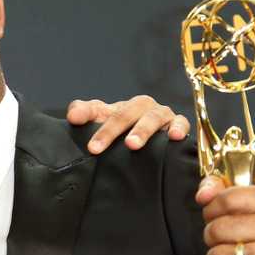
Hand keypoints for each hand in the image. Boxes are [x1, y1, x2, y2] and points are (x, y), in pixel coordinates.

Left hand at [66, 95, 189, 153]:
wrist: (154, 143)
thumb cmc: (125, 132)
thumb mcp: (102, 122)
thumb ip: (85, 114)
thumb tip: (73, 116)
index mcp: (122, 107)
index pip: (103, 110)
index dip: (91, 124)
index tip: (89, 147)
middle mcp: (143, 107)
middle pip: (127, 113)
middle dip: (112, 130)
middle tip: (99, 148)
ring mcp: (162, 115)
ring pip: (153, 117)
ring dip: (142, 130)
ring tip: (132, 144)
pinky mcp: (179, 124)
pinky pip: (182, 123)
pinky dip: (179, 128)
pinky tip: (174, 136)